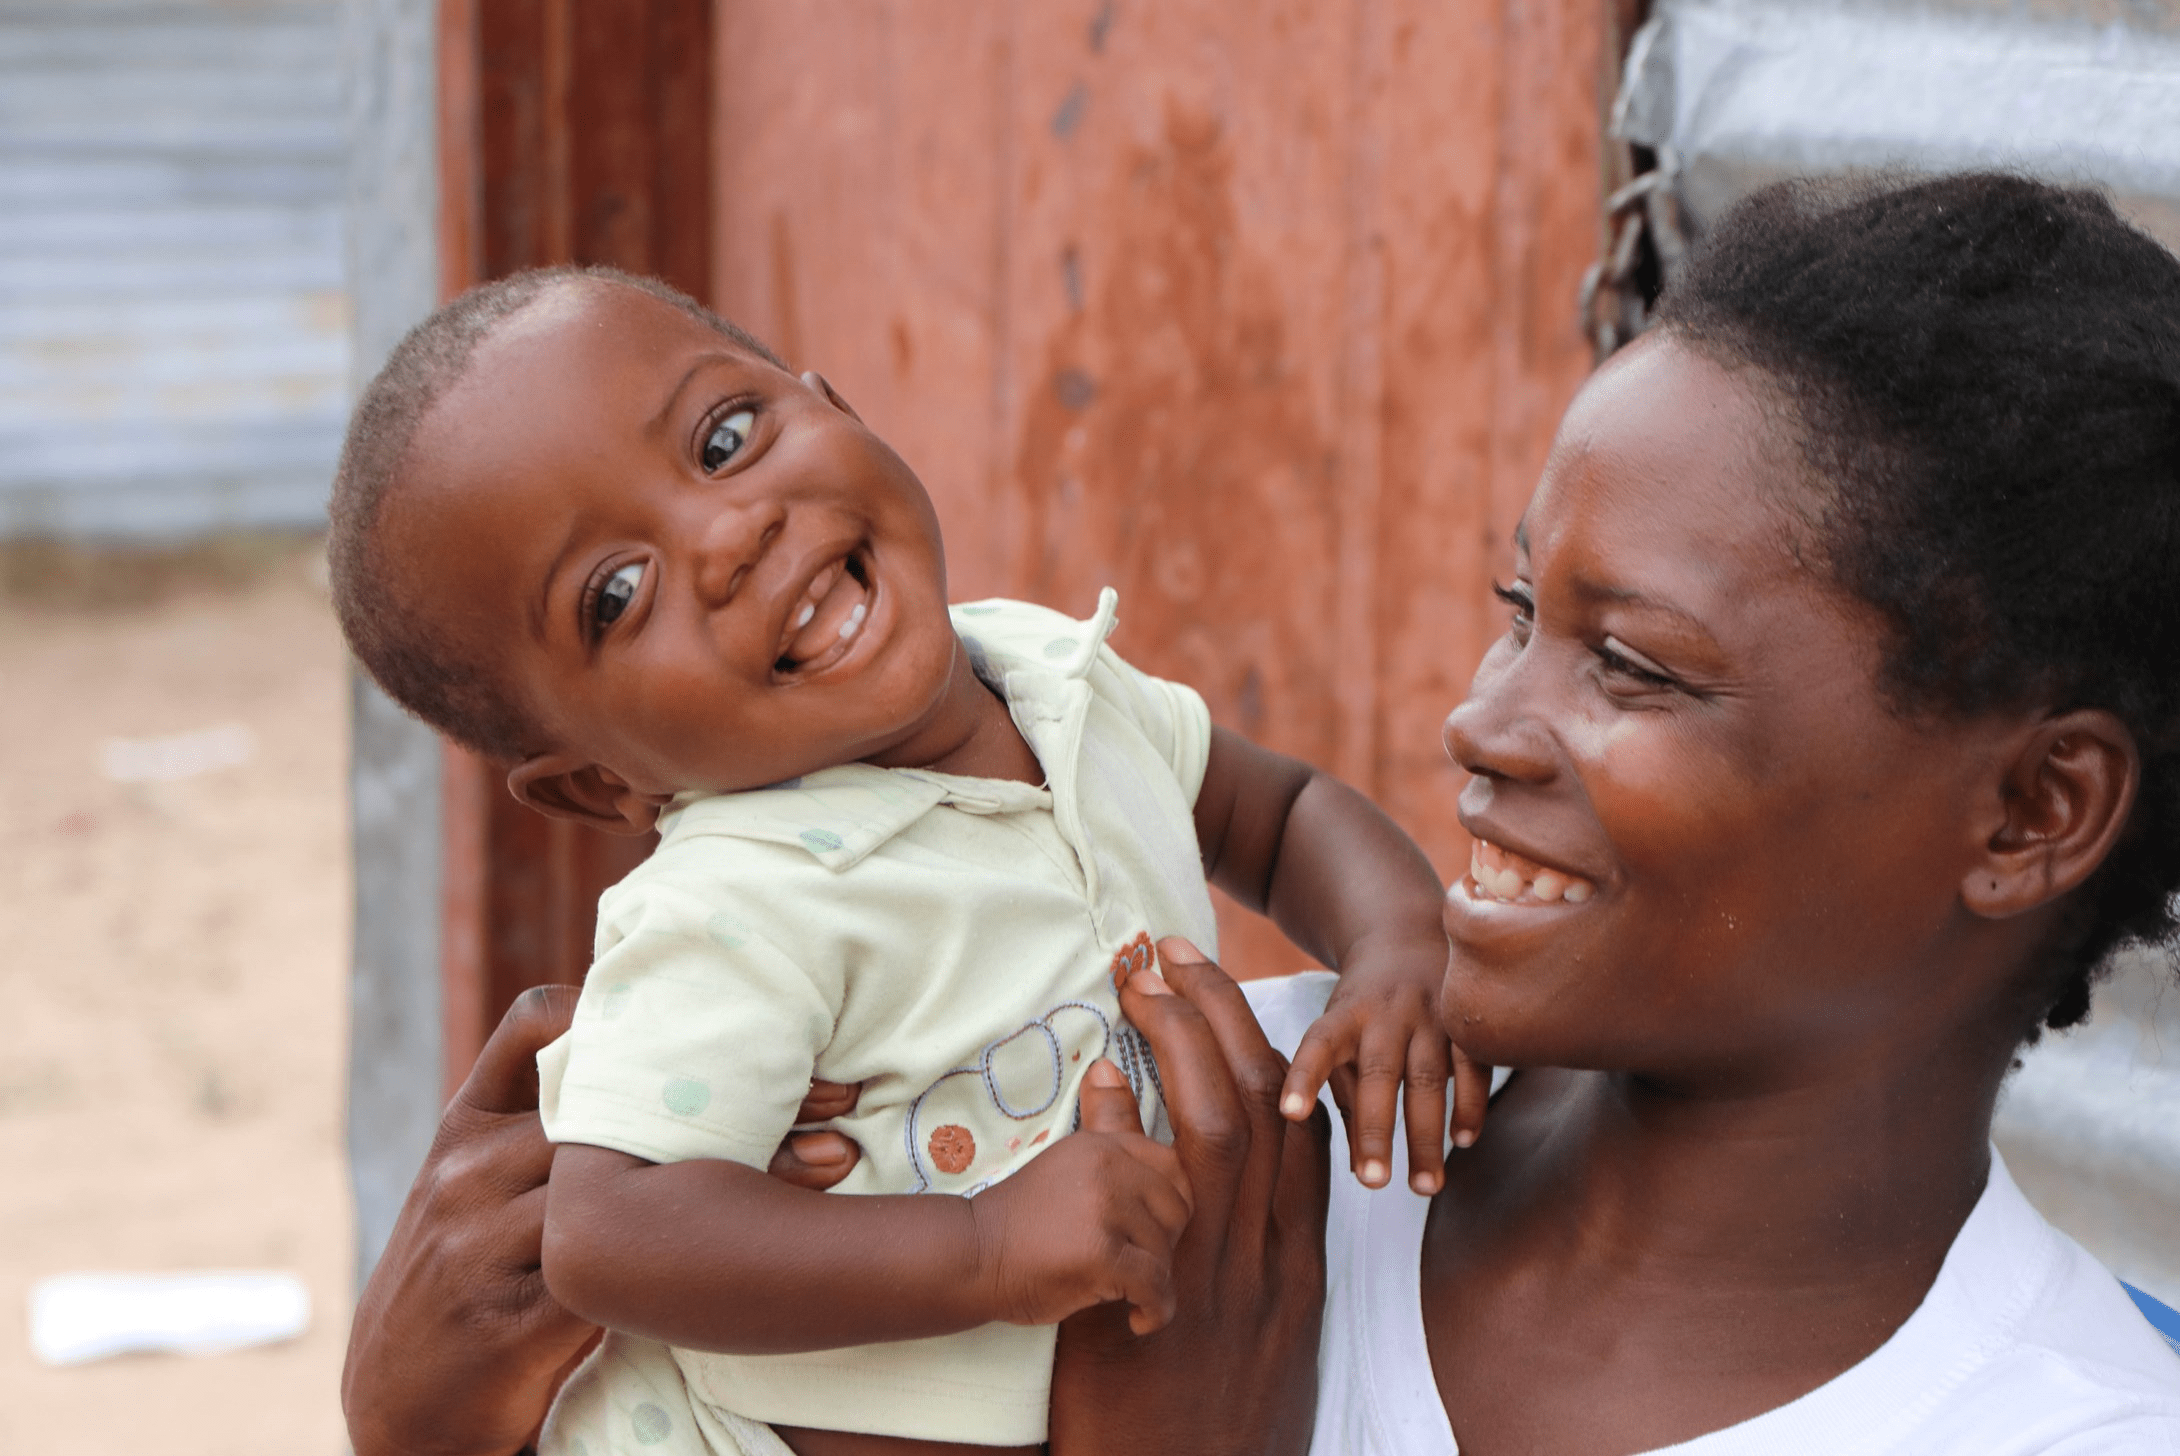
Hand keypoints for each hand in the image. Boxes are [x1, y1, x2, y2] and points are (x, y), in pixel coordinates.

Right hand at [344, 986, 864, 1455]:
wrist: (400, 1406)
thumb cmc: (467, 1280)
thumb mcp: (479, 1187)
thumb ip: (544, 1124)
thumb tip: (660, 1052)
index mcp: (463, 1127)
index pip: (535, 1026)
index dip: (622, 1003)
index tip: (725, 1011)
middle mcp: (466, 1172)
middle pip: (613, 1103)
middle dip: (728, 1091)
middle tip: (834, 1089)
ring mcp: (481, 1245)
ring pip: (627, 1184)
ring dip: (744, 1173)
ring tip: (834, 1158)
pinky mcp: (512, 1322)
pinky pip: (619, 1276)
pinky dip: (701, 1258)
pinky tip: (771, 1246)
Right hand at [967, 1067, 1192, 1333]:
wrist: (972, 1257)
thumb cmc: (1022, 1220)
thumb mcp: (1066, 1162)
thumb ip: (1103, 1125)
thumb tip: (1108, 1065)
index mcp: (1104, 1145)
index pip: (1173, 1169)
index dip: (1167, 1207)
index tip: (1142, 1233)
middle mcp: (1109, 1168)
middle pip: (1178, 1211)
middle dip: (1162, 1246)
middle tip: (1131, 1266)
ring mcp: (1104, 1208)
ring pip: (1167, 1252)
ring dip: (1152, 1282)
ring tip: (1122, 1292)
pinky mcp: (1101, 1253)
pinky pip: (1155, 1286)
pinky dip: (1154, 1310)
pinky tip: (1136, 1318)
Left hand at [1048, 938, 1329, 1455]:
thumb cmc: (1214, 1426)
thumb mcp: (1252, 1331)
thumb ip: (1236, 1248)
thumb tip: (1200, 1172)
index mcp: (1296, 1260)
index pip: (1300, 1126)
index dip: (1269, 1048)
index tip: (1228, 992)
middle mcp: (1272, 1254)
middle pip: (1267, 1103)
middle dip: (1224, 1013)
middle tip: (1177, 949)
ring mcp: (1220, 1271)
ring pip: (1223, 1127)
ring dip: (1183, 1039)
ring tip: (1144, 979)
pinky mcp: (1165, 1293)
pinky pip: (1161, 1186)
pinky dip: (1136, 1122)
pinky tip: (1108, 1073)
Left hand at [1278, 932, 1491, 1192]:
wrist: (1408, 937)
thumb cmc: (1366, 1010)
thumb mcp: (1343, 1038)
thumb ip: (1346, 1098)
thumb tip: (1355, 1168)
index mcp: (1344, 1016)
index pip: (1318, 1045)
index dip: (1304, 1078)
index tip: (1290, 1114)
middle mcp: (1386, 1015)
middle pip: (1379, 1075)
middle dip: (1376, 1131)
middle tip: (1372, 1183)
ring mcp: (1430, 1016)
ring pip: (1428, 1079)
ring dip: (1426, 1135)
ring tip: (1424, 1187)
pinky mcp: (1468, 1021)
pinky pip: (1473, 1066)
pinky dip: (1470, 1105)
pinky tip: (1463, 1142)